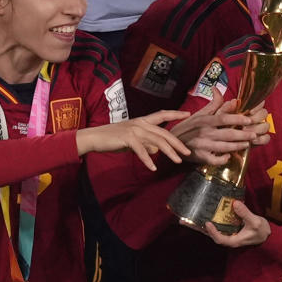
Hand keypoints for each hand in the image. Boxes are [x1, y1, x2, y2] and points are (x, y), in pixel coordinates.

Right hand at [76, 110, 191, 170]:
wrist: (94, 137)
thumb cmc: (113, 139)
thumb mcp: (132, 140)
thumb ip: (145, 143)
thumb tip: (156, 150)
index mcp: (142, 120)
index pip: (162, 114)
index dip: (175, 114)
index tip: (187, 113)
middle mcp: (141, 123)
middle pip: (164, 133)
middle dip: (177, 143)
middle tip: (187, 152)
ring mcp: (134, 130)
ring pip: (157, 141)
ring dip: (169, 152)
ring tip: (177, 160)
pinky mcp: (128, 138)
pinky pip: (142, 151)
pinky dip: (148, 160)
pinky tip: (153, 168)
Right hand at [171, 98, 270, 164]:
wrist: (173, 141)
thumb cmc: (189, 126)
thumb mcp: (200, 114)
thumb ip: (213, 104)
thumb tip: (218, 89)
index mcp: (206, 121)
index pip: (223, 118)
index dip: (237, 119)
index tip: (248, 120)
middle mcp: (205, 132)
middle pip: (227, 134)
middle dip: (243, 135)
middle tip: (254, 134)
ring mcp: (203, 145)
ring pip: (224, 147)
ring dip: (237, 146)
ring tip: (248, 144)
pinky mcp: (201, 156)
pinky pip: (214, 159)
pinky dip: (222, 159)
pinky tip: (229, 156)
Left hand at [188, 200, 270, 246]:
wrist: (268, 235)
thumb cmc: (262, 231)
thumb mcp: (255, 222)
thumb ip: (245, 213)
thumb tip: (235, 203)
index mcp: (234, 241)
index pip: (220, 239)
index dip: (212, 233)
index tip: (207, 223)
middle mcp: (229, 238)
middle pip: (212, 235)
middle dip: (200, 229)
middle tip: (186, 221)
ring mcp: (229, 234)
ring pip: (214, 230)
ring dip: (203, 225)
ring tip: (192, 217)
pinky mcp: (231, 229)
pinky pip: (219, 225)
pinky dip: (213, 220)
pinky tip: (208, 213)